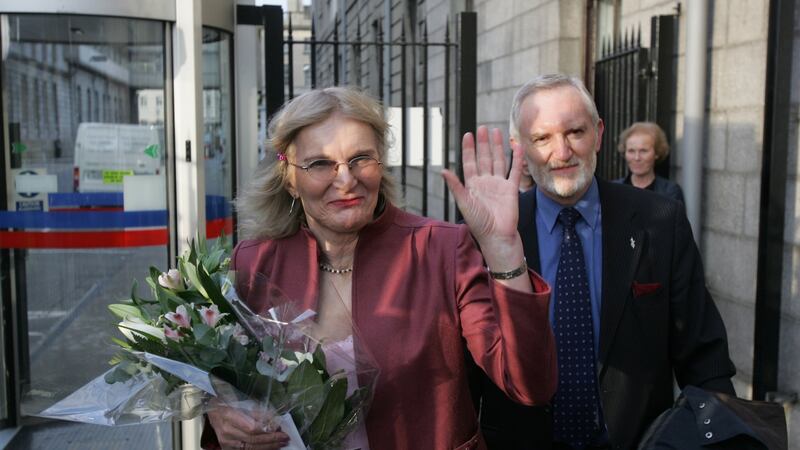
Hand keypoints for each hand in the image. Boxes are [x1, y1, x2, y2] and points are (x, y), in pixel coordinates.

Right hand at [208, 406, 290, 449]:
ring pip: (250, 448)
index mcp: (229, 416)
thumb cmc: (227, 400)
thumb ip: (256, 410)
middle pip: (252, 439)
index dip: (267, 429)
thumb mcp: (240, 399)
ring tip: (281, 443)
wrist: (211, 409)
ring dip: (268, 446)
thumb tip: (272, 418)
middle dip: (271, 439)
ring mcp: (226, 442)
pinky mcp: (227, 447)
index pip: (251, 427)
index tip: (279, 427)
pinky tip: (270, 447)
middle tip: (285, 437)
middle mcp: (226, 432)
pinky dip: (260, 449)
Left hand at [442, 126, 524, 270]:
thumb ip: (455, 186)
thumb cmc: (478, 223)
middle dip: (483, 143)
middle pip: (484, 158)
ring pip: (498, 161)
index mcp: (472, 185)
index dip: (468, 149)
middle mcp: (485, 182)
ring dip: (497, 147)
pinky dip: (516, 159)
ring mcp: (499, 184)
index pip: (469, 162)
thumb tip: (443, 170)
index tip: (467, 135)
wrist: (497, 236)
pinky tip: (516, 147)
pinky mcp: (511, 189)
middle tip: (482, 128)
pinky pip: (514, 171)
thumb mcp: (464, 203)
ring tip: (496, 132)